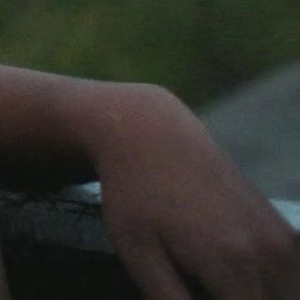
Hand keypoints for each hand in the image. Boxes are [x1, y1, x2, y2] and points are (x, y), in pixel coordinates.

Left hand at [79, 82, 297, 299]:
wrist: (152, 135)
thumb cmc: (134, 196)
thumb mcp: (138, 254)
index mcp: (232, 264)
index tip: (187, 292)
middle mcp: (270, 254)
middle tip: (189, 284)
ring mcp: (283, 241)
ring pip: (283, 298)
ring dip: (249, 297)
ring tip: (199, 278)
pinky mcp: (283, 232)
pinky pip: (287, 282)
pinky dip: (261, 290)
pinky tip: (217, 274)